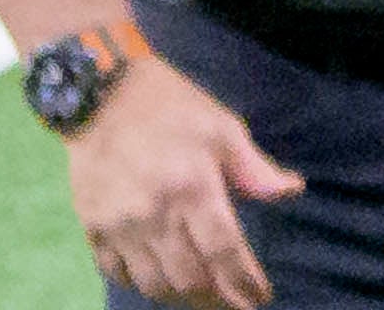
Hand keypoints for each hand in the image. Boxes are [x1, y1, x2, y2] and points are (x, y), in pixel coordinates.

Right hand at [65, 58, 295, 309]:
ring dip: (181, 297)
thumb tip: (292, 191)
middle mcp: (155, 213)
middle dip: (217, 299)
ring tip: (201, 294)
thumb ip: (253, 168)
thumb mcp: (221, 127)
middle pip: (189, 279)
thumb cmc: (171, 108)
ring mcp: (119, 224)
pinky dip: (139, 283)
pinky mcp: (91, 227)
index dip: (244, 283)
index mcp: (192, 185)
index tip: (259, 298)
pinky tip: (158, 278)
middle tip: (234, 302)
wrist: (101, 94)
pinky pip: (116, 273)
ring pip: (153, 284)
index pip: (223, 251)